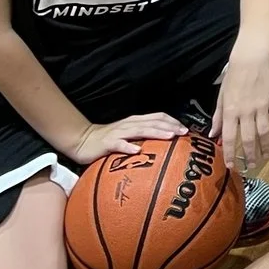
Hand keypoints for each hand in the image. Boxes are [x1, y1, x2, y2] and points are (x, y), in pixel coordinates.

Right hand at [68, 112, 189, 165]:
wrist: (82, 140)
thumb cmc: (109, 140)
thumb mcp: (128, 136)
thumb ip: (143, 137)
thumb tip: (165, 144)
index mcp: (136, 121)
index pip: (158, 117)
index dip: (173, 121)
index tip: (186, 129)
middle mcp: (130, 124)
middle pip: (153, 122)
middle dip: (170, 126)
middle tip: (184, 133)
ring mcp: (118, 133)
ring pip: (140, 130)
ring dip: (156, 133)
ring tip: (170, 137)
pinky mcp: (107, 143)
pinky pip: (119, 144)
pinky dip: (128, 146)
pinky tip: (137, 151)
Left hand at [211, 52, 268, 172]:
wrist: (251, 60)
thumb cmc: (233, 78)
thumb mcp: (221, 97)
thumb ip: (218, 117)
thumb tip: (213, 135)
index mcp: (231, 112)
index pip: (230, 138)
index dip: (229, 153)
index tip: (230, 165)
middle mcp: (247, 112)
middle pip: (249, 139)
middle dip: (249, 155)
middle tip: (250, 167)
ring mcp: (262, 107)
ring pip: (265, 132)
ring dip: (265, 147)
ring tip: (265, 157)